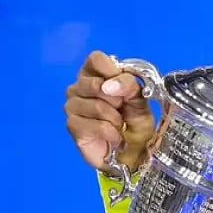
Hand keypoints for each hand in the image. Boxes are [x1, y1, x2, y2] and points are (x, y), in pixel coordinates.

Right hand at [63, 50, 157, 172]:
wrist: (132, 153)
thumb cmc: (134, 123)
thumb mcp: (140, 100)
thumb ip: (129, 86)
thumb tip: (110, 85)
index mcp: (94, 74)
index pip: (95, 58)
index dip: (112, 71)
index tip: (124, 87)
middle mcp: (78, 87)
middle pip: (95, 83)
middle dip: (118, 100)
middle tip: (122, 110)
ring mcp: (72, 106)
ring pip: (97, 106)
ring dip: (116, 119)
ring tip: (120, 126)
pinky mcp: (72, 125)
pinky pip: (97, 125)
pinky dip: (113, 134)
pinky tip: (115, 138)